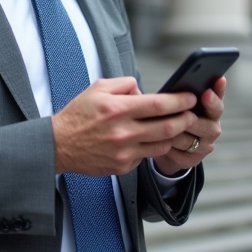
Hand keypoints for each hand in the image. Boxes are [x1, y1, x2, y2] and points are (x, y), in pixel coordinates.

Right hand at [51, 77, 197, 175]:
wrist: (59, 145)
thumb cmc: (78, 115)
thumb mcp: (98, 89)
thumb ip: (125, 85)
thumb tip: (144, 91)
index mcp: (118, 109)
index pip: (158, 104)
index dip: (179, 101)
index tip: (190, 97)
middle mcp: (123, 132)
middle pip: (167, 127)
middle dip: (185, 119)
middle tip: (192, 114)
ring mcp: (124, 152)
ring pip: (162, 145)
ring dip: (173, 136)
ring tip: (177, 127)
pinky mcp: (122, 166)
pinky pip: (147, 156)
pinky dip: (153, 147)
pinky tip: (151, 140)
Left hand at [152, 76, 224, 176]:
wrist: (171, 142)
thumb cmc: (177, 115)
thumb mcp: (183, 103)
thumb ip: (186, 93)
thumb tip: (177, 81)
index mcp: (213, 113)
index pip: (217, 107)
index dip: (213, 100)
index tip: (206, 92)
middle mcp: (212, 130)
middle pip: (204, 126)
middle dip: (190, 119)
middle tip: (180, 112)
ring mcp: (204, 147)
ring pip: (187, 141)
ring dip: (173, 134)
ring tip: (159, 126)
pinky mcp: (192, 161)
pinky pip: (177, 154)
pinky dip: (166, 147)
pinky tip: (156, 141)